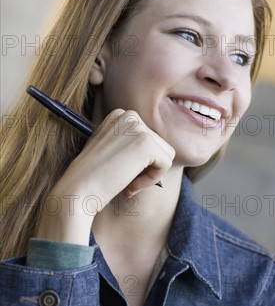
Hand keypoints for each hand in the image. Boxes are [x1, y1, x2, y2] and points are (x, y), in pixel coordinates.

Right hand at [57, 109, 174, 210]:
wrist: (77, 190)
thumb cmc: (92, 177)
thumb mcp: (111, 152)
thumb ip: (130, 146)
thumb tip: (160, 155)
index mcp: (120, 115)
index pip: (149, 139)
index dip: (139, 161)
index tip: (119, 171)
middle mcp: (129, 116)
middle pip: (160, 146)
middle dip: (146, 168)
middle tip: (123, 180)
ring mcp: (138, 127)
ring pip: (166, 155)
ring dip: (149, 174)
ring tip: (127, 183)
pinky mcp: (147, 143)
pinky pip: (165, 165)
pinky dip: (151, 180)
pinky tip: (130, 186)